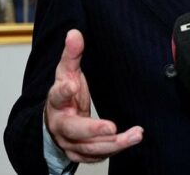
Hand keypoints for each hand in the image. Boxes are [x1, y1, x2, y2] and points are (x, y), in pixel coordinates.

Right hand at [45, 30, 143, 162]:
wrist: (54, 121)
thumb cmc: (64, 94)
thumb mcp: (67, 72)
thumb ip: (72, 54)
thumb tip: (74, 33)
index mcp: (56, 101)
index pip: (56, 95)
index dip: (63, 91)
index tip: (73, 86)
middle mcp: (60, 124)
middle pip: (73, 130)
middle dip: (93, 130)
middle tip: (112, 128)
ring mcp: (69, 141)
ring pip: (89, 147)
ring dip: (113, 144)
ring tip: (136, 134)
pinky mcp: (79, 152)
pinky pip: (96, 156)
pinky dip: (114, 150)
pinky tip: (130, 141)